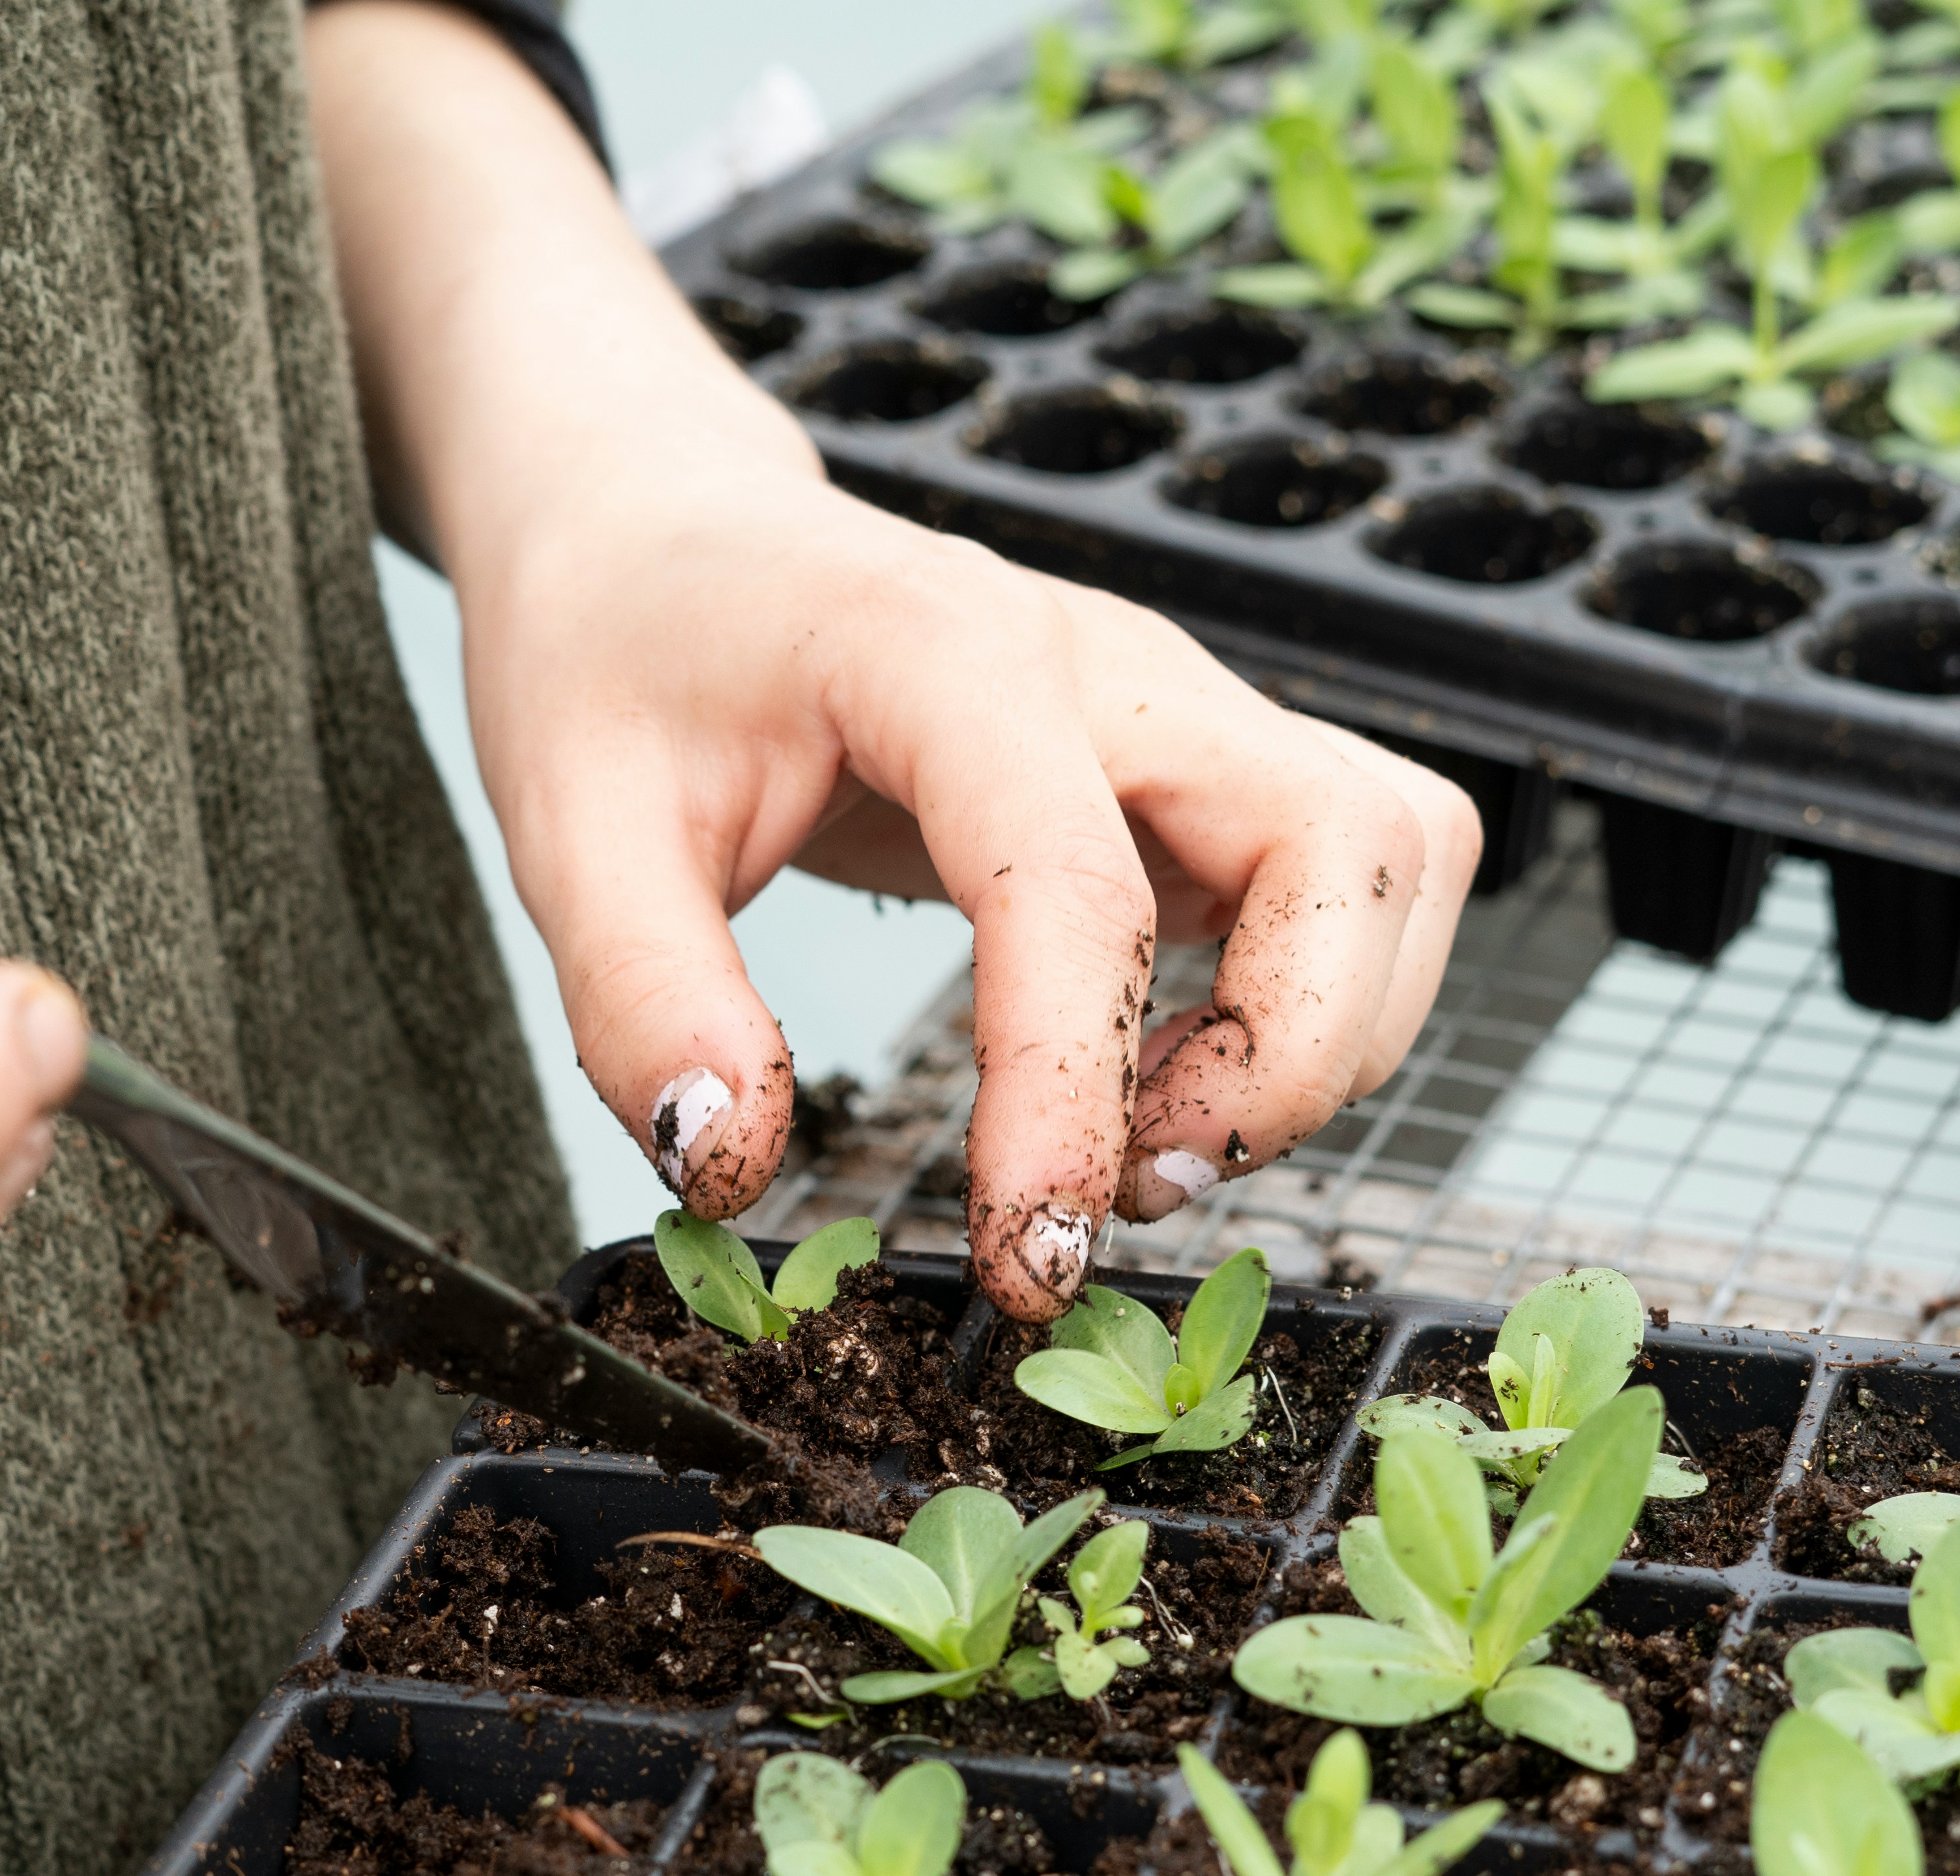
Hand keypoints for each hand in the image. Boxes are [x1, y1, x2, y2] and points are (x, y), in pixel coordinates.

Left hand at [464, 464, 1474, 1315]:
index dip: (1071, 1096)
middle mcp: (1112, 663)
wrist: (662, 537)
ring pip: (1394, 856)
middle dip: (1291, 1059)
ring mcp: (1176, 707)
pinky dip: (1311, 1006)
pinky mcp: (1196, 767)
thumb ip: (641, 1001)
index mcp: (947, 654)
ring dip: (1325, 1037)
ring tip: (1149, 1145)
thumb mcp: (565, 824)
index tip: (1027, 1253)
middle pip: (1351, 842)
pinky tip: (1156, 1083)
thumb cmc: (617, 658)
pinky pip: (1351, 879)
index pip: (1077, 891)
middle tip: (1134, 1188)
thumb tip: (729, 1164)